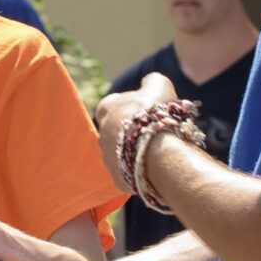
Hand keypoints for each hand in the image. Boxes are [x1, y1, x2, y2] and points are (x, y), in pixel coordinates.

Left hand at [96, 73, 182, 191]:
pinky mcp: (118, 179)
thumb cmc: (156, 114)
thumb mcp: (159, 86)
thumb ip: (152, 81)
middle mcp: (101, 135)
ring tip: (154, 150)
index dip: (127, 105)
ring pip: (120, 154)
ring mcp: (108, 159)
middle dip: (129, 130)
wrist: (158, 152)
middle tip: (150, 131)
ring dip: (133, 151)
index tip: (142, 108)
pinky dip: (139, 169)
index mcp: (106, 110)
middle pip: (114, 131)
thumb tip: (149, 81)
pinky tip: (154, 166)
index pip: (110, 104)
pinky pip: (128, 173)